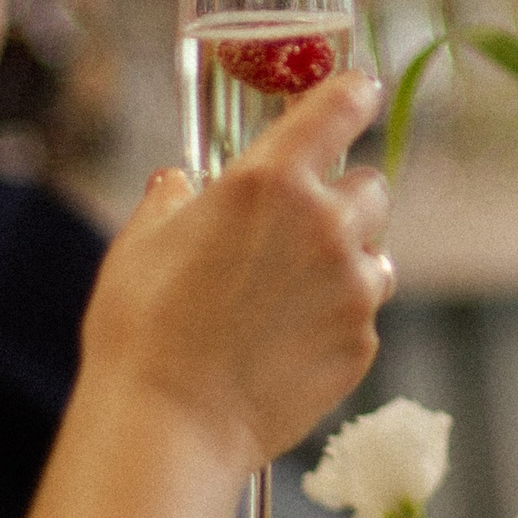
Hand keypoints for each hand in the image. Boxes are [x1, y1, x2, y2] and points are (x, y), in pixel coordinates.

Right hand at [80, 71, 393, 471]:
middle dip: (342, 199)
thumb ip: (171, 201)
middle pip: (371, 187)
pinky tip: (288, 342)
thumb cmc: (142, 329)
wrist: (170, 425)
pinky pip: (364, 315)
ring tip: (291, 294)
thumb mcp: (140, 244)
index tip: (359, 92)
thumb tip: (179, 183)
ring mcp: (352, 287)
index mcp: (269, 180)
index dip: (353, 95)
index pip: (341, 107)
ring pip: (377, 255)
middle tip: (299, 227)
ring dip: (348, 262)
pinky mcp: (362, 344)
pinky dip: (338, 319)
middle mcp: (325, 224)